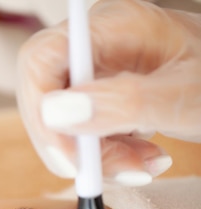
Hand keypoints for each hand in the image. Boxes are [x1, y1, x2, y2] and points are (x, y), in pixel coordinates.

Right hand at [16, 0, 200, 184]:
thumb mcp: (181, 98)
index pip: (41, 60)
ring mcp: (99, 73)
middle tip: (121, 170)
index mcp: (114, 25)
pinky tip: (143, 160)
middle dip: (74, 146)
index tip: (74, 160)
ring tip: (144, 165)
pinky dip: (108, 159)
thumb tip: (54, 112)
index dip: (43, 113)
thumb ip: (123, 102)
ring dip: (97, 159)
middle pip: (46, 98)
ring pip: (63, 125)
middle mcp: (98, 45)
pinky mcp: (105, 100)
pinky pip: (83, 136)